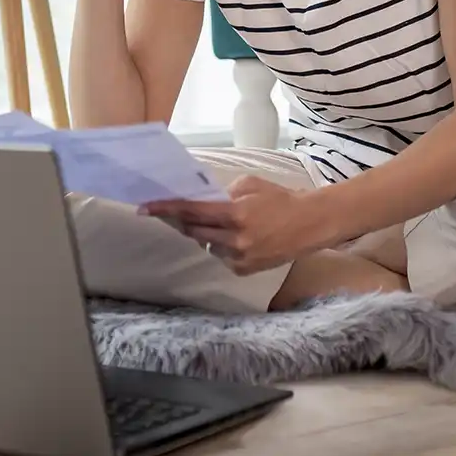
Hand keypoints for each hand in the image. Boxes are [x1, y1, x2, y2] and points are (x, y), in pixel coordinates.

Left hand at [140, 176, 329, 274]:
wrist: (310, 224)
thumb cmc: (280, 199)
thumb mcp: (250, 185)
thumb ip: (224, 193)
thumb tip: (202, 200)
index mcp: (235, 213)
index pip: (192, 211)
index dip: (166, 209)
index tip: (145, 208)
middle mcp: (234, 238)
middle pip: (193, 231)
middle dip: (183, 221)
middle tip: (174, 212)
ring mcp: (239, 257)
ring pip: (206, 244)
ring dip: (205, 233)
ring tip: (221, 223)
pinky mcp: (244, 270)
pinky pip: (221, 256)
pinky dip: (221, 245)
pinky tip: (237, 237)